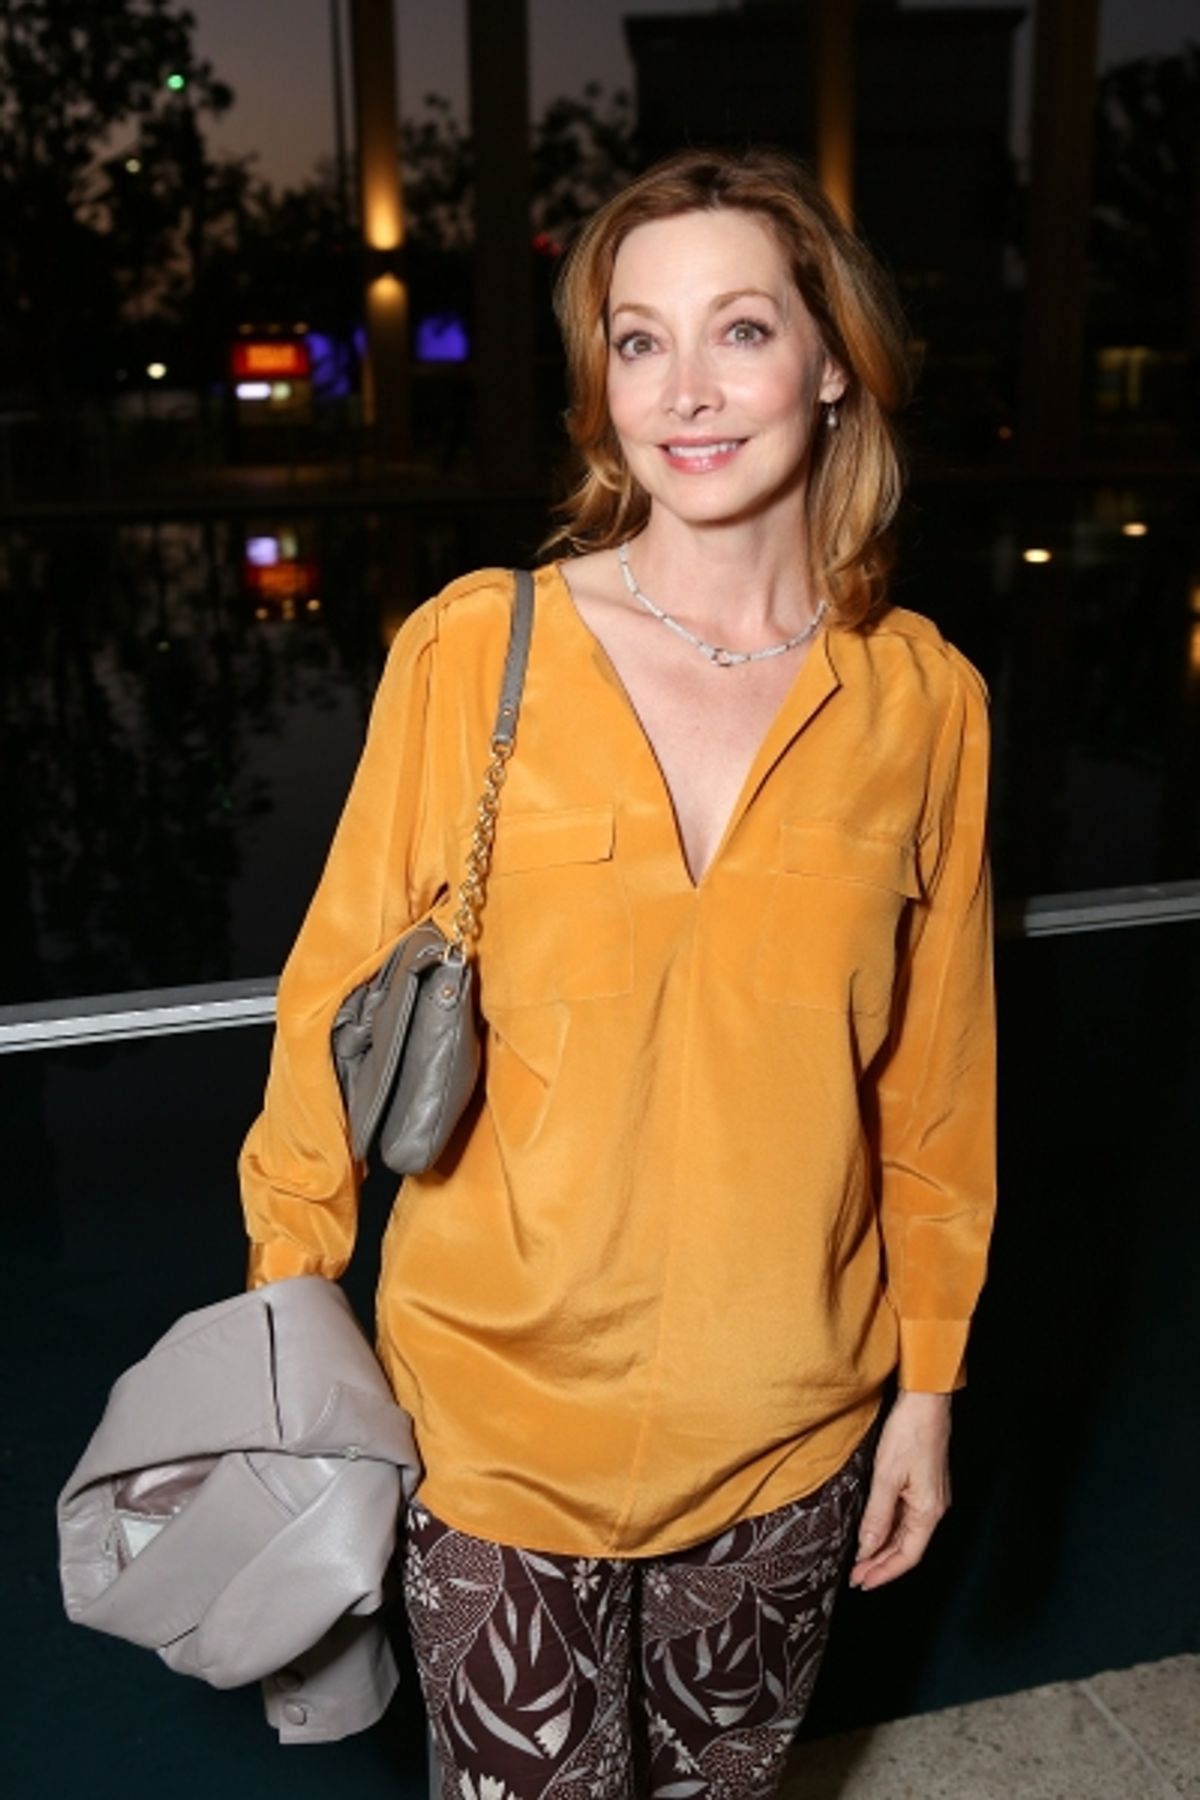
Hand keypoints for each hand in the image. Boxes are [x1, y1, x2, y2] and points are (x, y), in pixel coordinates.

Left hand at [848, 1390, 951, 1590]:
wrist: (925, 1402)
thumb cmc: (910, 1433)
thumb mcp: (886, 1477)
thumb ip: (877, 1516)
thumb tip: (867, 1547)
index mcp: (929, 1511)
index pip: (907, 1556)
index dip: (885, 1572)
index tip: (863, 1582)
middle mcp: (934, 1509)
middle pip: (907, 1548)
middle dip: (881, 1564)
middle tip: (857, 1576)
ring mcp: (930, 1497)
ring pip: (906, 1534)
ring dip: (884, 1549)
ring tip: (862, 1560)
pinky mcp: (924, 1485)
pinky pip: (906, 1518)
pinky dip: (889, 1529)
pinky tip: (874, 1531)